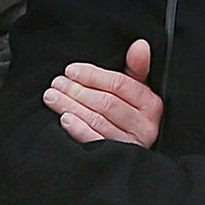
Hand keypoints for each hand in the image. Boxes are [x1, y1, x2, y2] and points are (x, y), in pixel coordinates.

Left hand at [44, 39, 161, 147]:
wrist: (131, 158)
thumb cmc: (130, 116)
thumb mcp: (136, 92)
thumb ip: (137, 69)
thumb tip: (140, 45)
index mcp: (151, 104)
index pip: (120, 85)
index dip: (93, 75)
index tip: (71, 70)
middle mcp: (145, 125)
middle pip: (107, 102)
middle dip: (78, 90)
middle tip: (57, 83)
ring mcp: (132, 144)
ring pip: (98, 120)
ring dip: (72, 106)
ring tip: (52, 97)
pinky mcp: (118, 157)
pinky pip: (96, 141)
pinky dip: (79, 129)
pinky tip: (64, 119)